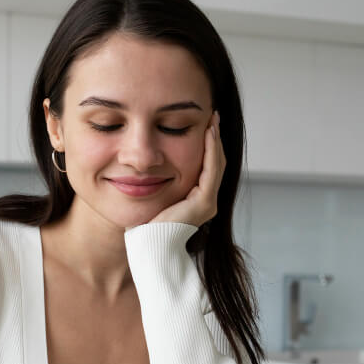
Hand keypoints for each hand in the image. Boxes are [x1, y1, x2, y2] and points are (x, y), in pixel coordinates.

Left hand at [147, 111, 224, 227]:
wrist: (148, 246)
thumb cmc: (146, 226)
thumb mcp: (155, 197)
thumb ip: (160, 182)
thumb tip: (148, 165)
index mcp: (197, 200)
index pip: (208, 166)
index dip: (209, 145)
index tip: (207, 124)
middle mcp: (207, 201)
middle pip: (216, 163)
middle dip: (215, 138)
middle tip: (214, 116)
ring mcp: (208, 202)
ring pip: (217, 164)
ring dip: (215, 140)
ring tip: (214, 120)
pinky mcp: (203, 203)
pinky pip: (210, 170)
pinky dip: (210, 150)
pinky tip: (209, 133)